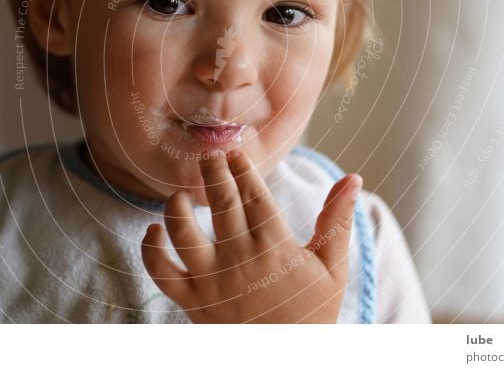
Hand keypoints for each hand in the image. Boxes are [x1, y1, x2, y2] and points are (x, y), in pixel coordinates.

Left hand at [140, 148, 361, 322]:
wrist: (287, 363)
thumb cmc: (311, 314)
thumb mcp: (333, 269)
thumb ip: (337, 222)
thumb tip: (353, 179)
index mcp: (275, 246)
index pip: (253, 193)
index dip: (242, 168)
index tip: (235, 152)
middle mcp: (240, 258)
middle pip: (220, 202)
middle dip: (212, 172)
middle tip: (209, 155)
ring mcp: (212, 281)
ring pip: (183, 231)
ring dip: (178, 205)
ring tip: (183, 194)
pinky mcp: (191, 301)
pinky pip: (160, 271)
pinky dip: (150, 249)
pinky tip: (154, 230)